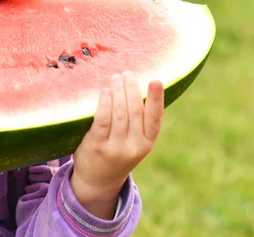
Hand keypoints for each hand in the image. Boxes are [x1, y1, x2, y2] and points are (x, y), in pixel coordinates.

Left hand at [70, 72, 163, 218]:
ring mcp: (115, 148)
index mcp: (147, 144)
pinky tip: (105, 91)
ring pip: (119, 113)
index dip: (156, 99)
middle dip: (131, 88)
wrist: (98, 180)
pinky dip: (105, 103)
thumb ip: (138, 122)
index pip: (155, 119)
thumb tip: (135, 87)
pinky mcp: (97, 146)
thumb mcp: (134, 142)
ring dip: (118, 91)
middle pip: (134, 111)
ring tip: (116, 77)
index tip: (156, 80)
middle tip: (127, 74)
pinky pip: (102, 120)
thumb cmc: (118, 153)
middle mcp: (134, 147)